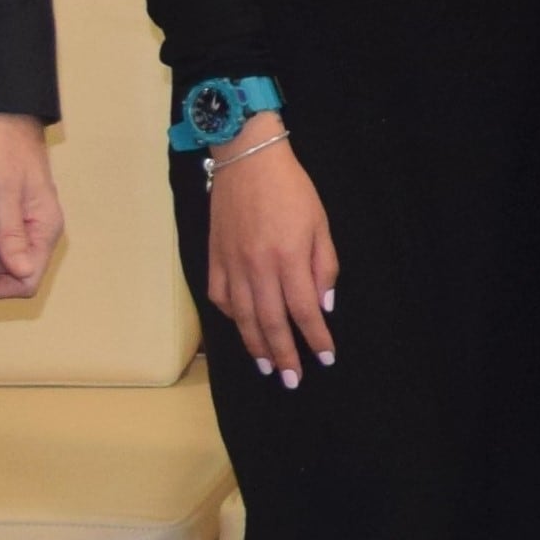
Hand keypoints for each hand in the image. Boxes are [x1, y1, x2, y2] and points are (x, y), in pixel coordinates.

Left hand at [0, 113, 64, 300]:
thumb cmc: (1, 145)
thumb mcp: (1, 191)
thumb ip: (10, 234)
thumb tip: (22, 273)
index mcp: (44, 227)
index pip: (27, 278)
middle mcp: (39, 228)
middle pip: (17, 273)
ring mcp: (25, 221)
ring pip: (5, 260)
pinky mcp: (10, 212)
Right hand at [196, 125, 337, 381]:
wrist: (247, 158)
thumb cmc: (291, 189)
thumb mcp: (320, 224)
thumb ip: (323, 267)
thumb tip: (324, 306)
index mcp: (288, 258)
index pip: (303, 311)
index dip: (315, 338)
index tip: (326, 358)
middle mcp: (257, 267)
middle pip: (270, 323)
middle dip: (284, 356)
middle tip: (291, 380)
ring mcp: (231, 264)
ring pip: (242, 317)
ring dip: (255, 346)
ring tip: (266, 367)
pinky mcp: (214, 258)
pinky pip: (220, 297)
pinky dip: (231, 318)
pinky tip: (242, 328)